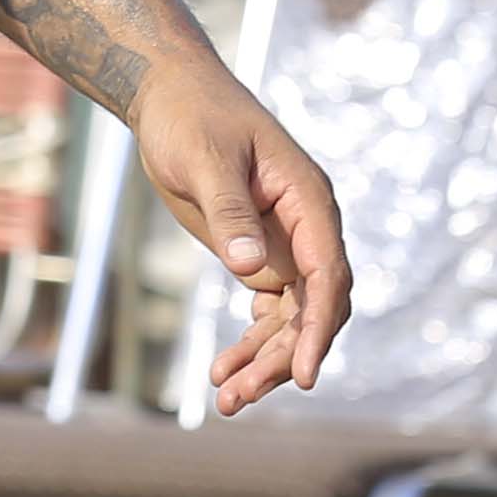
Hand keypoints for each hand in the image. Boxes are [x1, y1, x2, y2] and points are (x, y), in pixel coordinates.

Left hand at [132, 52, 349, 410]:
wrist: (169, 96)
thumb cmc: (191, 117)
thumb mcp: (206, 160)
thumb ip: (230, 211)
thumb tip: (251, 270)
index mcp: (309, 200)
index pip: (328, 275)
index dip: (318, 327)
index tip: (303, 374)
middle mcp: (307, 228)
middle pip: (311, 308)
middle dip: (280, 357)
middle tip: (236, 398)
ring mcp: (286, 244)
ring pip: (288, 318)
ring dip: (262, 359)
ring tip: (225, 399)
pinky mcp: (260, 252)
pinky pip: (267, 310)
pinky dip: (250, 342)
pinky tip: (223, 372)